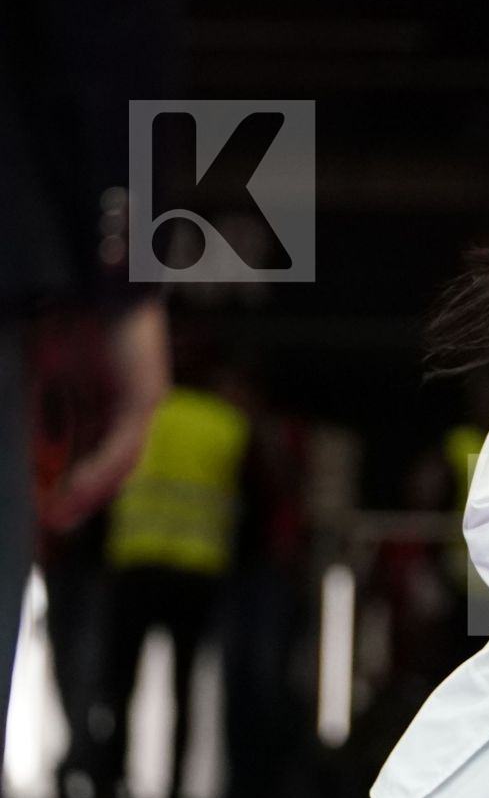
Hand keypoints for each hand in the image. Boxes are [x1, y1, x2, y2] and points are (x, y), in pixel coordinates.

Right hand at [40, 299, 169, 531]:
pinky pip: (122, 447)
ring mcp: (138, 399)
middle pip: (98, 460)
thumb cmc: (57, 308)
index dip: (58, 479)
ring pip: (114, 462)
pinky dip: (98, 474)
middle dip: (73, 495)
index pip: (78, 447)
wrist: (87, 272)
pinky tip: (76, 494)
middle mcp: (121, 400)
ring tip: (57, 520)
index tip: (38, 507)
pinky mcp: (146, 398)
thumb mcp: (38, 369)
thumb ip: (38, 411)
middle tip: (48, 525)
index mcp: (93, 393)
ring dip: (85, 494)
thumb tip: (32, 449)